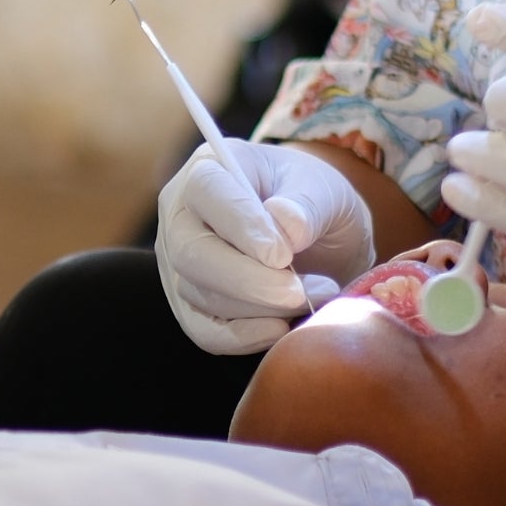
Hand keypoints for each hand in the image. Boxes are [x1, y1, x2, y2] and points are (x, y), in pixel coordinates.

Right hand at [154, 136, 377, 354]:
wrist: (321, 238)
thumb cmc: (315, 203)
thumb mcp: (326, 189)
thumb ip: (309, 203)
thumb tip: (286, 224)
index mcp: (210, 168)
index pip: (206, 190)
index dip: (240, 224)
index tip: (282, 254)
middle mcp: (182, 215)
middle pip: (191, 252)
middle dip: (247, 280)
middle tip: (297, 292)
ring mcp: (179, 264)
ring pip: (202, 295)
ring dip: (260, 307)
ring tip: (315, 294)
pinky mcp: (191, 305)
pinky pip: (203, 331)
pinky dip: (242, 338)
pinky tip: (280, 329)